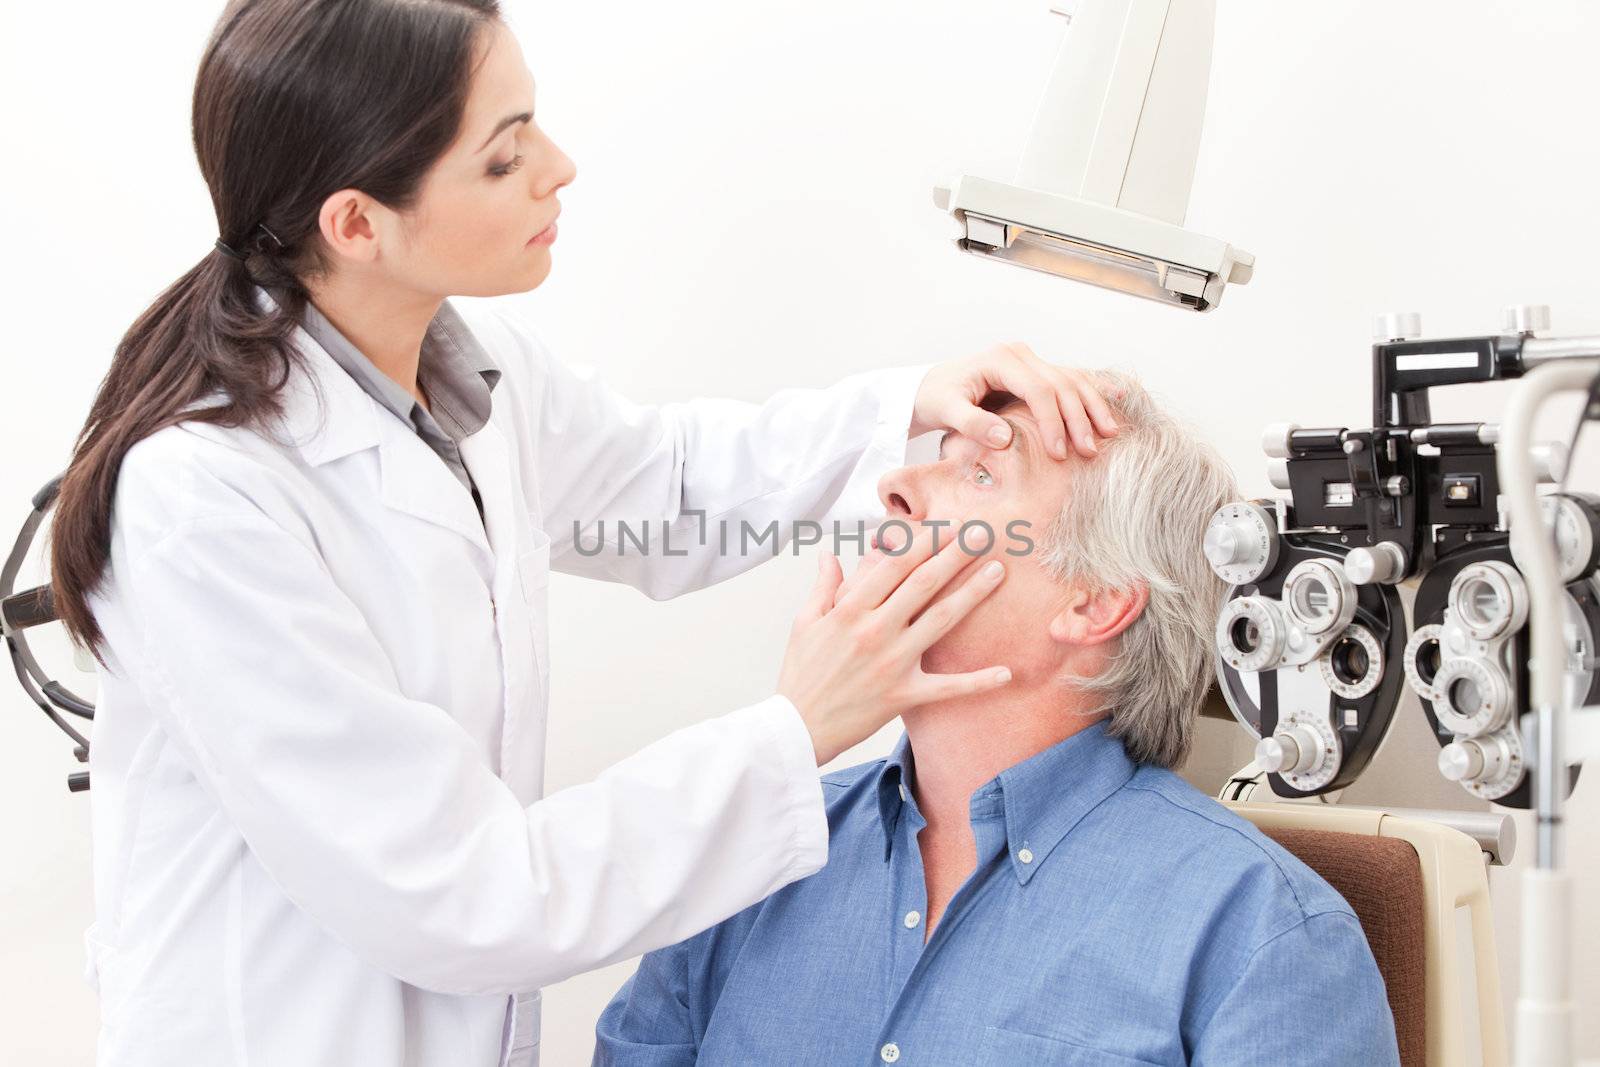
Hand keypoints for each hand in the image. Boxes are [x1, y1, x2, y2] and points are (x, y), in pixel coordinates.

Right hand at [777, 524, 1012, 764]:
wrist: (797, 727)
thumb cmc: (800, 673)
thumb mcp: (804, 623)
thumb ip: (823, 586)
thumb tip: (829, 554)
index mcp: (850, 610)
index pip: (894, 565)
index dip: (923, 542)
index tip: (946, 525)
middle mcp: (875, 631)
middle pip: (923, 584)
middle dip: (954, 555)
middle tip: (982, 533)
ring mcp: (893, 664)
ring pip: (941, 621)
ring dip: (972, 594)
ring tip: (997, 572)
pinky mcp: (904, 695)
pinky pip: (947, 687)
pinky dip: (978, 681)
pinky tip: (1006, 672)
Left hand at [911, 342, 1119, 458]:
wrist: (931, 387)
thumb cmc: (936, 398)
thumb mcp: (945, 411)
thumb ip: (972, 424)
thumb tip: (1005, 438)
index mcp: (1000, 359)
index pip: (1038, 389)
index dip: (1052, 421)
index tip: (1058, 452)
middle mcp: (1020, 354)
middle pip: (1061, 384)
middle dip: (1079, 419)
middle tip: (1090, 451)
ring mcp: (1031, 360)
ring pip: (1072, 380)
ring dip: (1093, 407)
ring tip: (1110, 434)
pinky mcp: (1036, 371)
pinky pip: (1070, 380)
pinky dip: (1092, 391)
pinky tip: (1118, 398)